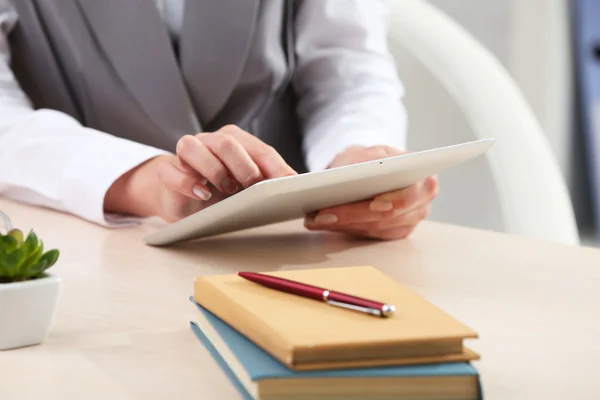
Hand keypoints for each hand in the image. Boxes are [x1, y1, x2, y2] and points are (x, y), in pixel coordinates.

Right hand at [104, 125, 296, 221]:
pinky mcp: (167, 173)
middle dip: (243, 164)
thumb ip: (269, 183)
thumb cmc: (222, 192)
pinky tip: (201, 193)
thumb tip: (297, 188)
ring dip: (214, 168)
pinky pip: (170, 171)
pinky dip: (185, 182)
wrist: (184, 199)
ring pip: (193, 147)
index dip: (275, 167)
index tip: (287, 184)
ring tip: (226, 189)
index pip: (260, 150)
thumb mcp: (248, 188)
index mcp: (237, 142)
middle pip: (227, 142)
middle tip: (253, 185)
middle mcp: (211, 142)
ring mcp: (187, 155)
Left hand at [304, 145, 437, 239]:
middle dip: (353, 215)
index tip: (372, 204)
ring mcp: (409, 221)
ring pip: (375, 228)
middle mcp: (421, 203)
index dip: (393, 201)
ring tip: (317, 219)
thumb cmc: (370, 159)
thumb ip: (363, 162)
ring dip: (344, 224)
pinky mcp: (394, 232)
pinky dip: (345, 228)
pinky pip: (369, 235)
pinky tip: (325, 224)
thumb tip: (349, 176)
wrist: (369, 169)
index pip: (410, 194)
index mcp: (423, 178)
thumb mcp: (366, 152)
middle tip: (324, 214)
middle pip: (387, 216)